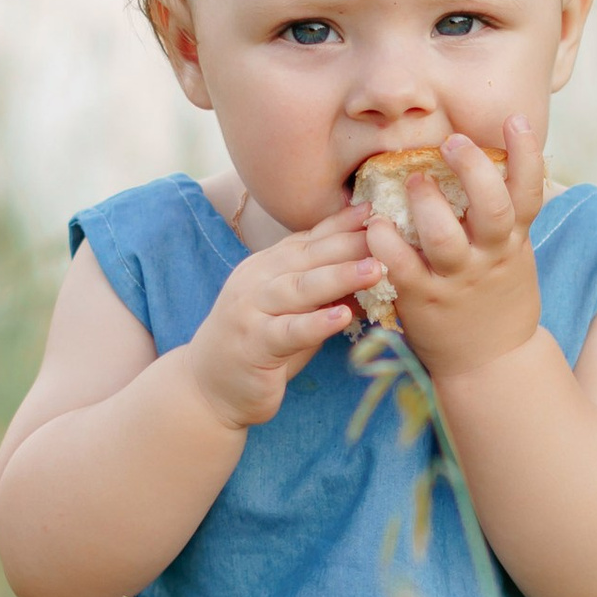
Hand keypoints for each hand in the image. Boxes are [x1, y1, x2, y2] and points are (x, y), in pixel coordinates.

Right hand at [184, 208, 377, 429]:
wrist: (208, 388)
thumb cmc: (261, 346)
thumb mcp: (294, 309)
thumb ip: (325, 289)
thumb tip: (375, 269)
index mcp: (268, 265)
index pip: (309, 239)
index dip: (342, 224)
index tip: (375, 209)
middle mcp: (257, 280)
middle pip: (309, 257)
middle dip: (350, 244)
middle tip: (387, 233)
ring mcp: (252, 310)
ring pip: (300, 288)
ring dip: (339, 276)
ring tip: (375, 269)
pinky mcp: (253, 345)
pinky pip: (289, 331)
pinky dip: (316, 323)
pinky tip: (342, 316)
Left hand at [369, 120, 546, 382]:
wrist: (491, 363)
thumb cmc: (497, 297)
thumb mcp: (513, 253)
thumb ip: (505, 215)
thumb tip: (500, 160)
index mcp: (512, 240)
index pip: (529, 192)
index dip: (527, 154)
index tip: (515, 119)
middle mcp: (489, 257)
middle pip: (491, 207)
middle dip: (473, 170)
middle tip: (453, 141)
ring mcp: (456, 280)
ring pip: (444, 238)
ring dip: (427, 205)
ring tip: (412, 179)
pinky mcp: (423, 300)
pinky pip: (402, 267)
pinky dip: (386, 243)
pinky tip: (374, 223)